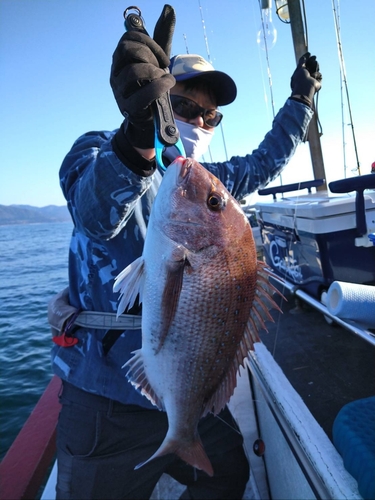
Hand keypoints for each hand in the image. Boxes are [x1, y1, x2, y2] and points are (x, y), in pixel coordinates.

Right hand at [110, 5, 175, 147]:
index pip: (129, 37)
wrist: (150, 119)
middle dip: (150, 55)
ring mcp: (119, 91)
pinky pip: (142, 94)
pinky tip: (168, 85)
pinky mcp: (127, 108)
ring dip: (155, 72)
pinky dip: (160, 87)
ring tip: (165, 79)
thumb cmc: (153, 86)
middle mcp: (116, 72)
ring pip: (133, 71)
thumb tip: (169, 8)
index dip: (150, 43)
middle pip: (127, 50)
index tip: (164, 58)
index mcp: (121, 59)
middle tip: (162, 68)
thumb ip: (162, 36)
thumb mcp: (158, 59)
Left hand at [290, 52, 321, 106]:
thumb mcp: (299, 67)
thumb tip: (306, 55)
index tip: (309, 54)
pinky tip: (313, 77)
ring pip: (316, 69)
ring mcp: (312, 79)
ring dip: (315, 66)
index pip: (304, 64)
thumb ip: (302, 61)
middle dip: (312, 61)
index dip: (307, 59)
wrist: (305, 87)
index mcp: (299, 74)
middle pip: (311, 65)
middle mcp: (305, 77)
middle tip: (314, 57)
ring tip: (313, 67)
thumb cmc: (300, 78)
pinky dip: (316, 74)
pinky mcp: (317, 82)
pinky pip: (319, 74)